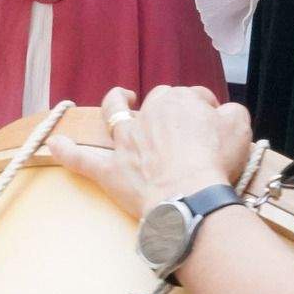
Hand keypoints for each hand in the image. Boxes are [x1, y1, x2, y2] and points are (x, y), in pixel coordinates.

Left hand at [51, 86, 252, 218]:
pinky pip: (83, 159)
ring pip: (116, 114)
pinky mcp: (112, 169)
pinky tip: (55, 143)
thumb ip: (231, 111)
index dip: (205, 110)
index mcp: (179, 100)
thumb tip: (223, 112)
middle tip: (183, 128)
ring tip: (121, 98)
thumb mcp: (239, 126)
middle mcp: (149, 115)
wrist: (190, 196)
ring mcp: (127, 141)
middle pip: (157, 102)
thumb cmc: (215, 161)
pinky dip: (67, 151)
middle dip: (167, 108)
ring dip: (117, 104)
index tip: (214, 124)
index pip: (194, 97)